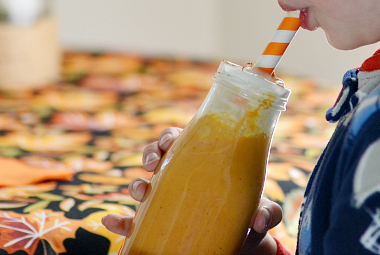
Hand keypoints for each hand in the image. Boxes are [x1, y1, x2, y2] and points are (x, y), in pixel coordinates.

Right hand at [101, 127, 283, 254]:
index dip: (170, 135)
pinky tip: (111, 222)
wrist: (242, 243)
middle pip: (157, 156)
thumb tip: (258, 218)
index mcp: (204, 162)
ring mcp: (167, 201)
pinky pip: (133, 222)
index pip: (183, 140)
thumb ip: (267, 213)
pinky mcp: (158, 225)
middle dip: (150, 153)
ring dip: (136, 185)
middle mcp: (181, 178)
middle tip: (154, 163)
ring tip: (141, 192)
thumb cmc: (250, 216)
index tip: (170, 141)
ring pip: (142, 185)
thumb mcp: (262, 212)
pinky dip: (119, 222)